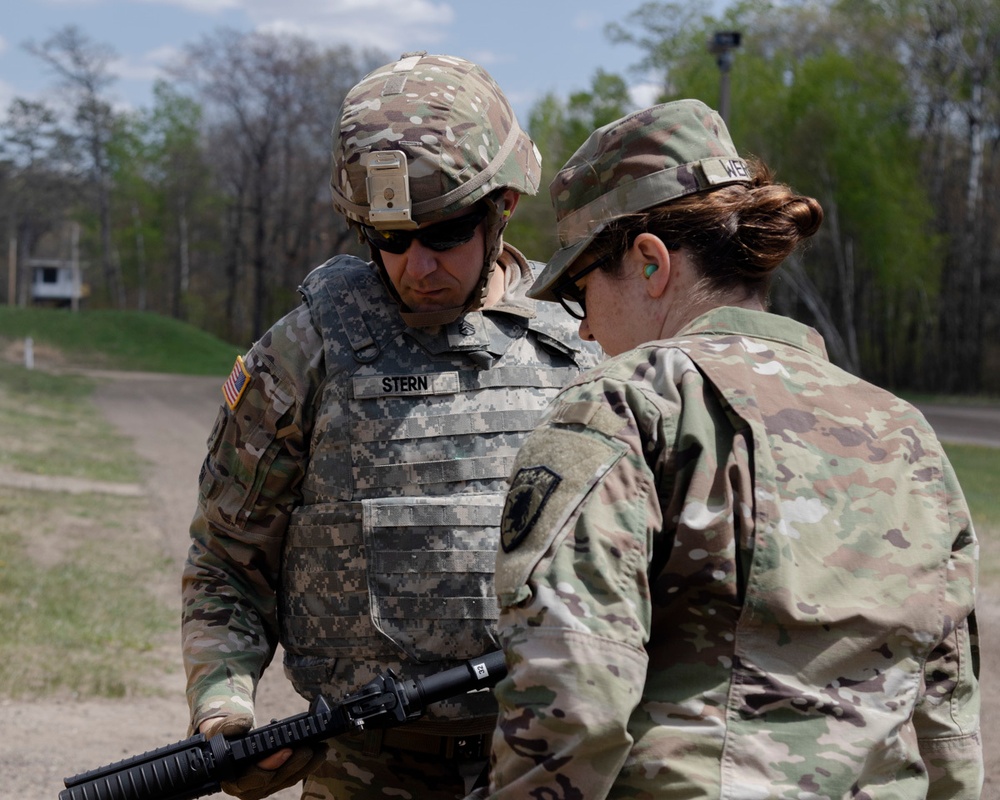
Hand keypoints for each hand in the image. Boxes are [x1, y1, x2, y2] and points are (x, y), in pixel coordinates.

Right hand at [200, 713, 327, 799]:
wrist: (227, 745)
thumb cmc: (224, 739)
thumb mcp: (221, 730)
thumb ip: (230, 726)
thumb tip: (246, 722)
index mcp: (234, 779)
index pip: (255, 775)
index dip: (272, 764)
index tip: (287, 750)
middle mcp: (249, 788)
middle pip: (276, 779)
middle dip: (295, 764)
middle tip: (310, 749)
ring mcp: (264, 787)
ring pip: (287, 780)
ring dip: (306, 766)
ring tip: (320, 750)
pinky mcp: (275, 783)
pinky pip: (292, 777)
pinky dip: (306, 766)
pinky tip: (318, 754)